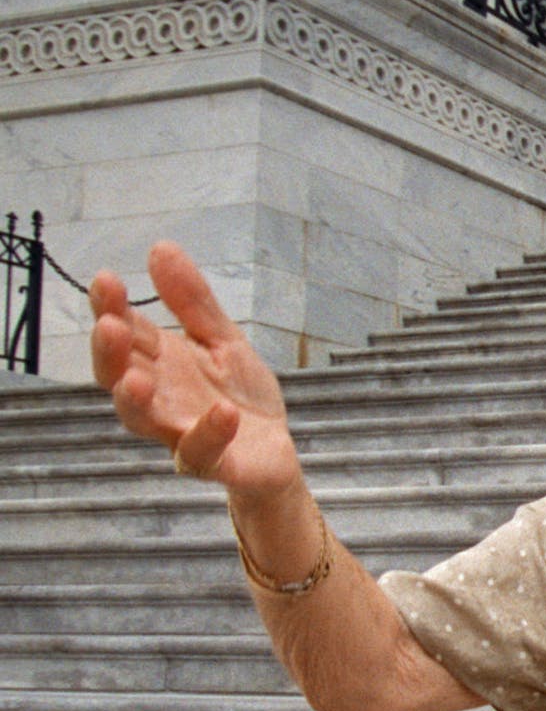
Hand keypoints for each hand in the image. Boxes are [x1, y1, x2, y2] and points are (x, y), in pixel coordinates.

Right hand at [91, 243, 301, 499]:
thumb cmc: (239, 395)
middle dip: (109, 353)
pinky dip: (210, 433)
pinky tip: (223, 412)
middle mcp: (159, 398)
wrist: (274, 452)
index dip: (112, 308)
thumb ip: (192, 302)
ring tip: (136, 379)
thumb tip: (160, 248)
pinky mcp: (211, 462)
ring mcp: (179, 432)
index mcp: (159, 364)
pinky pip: (201, 453)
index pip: (126, 333)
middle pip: (118, 376)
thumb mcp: (222, 340)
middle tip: (109, 325)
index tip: (106, 279)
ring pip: (142, 420)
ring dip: (135, 400)